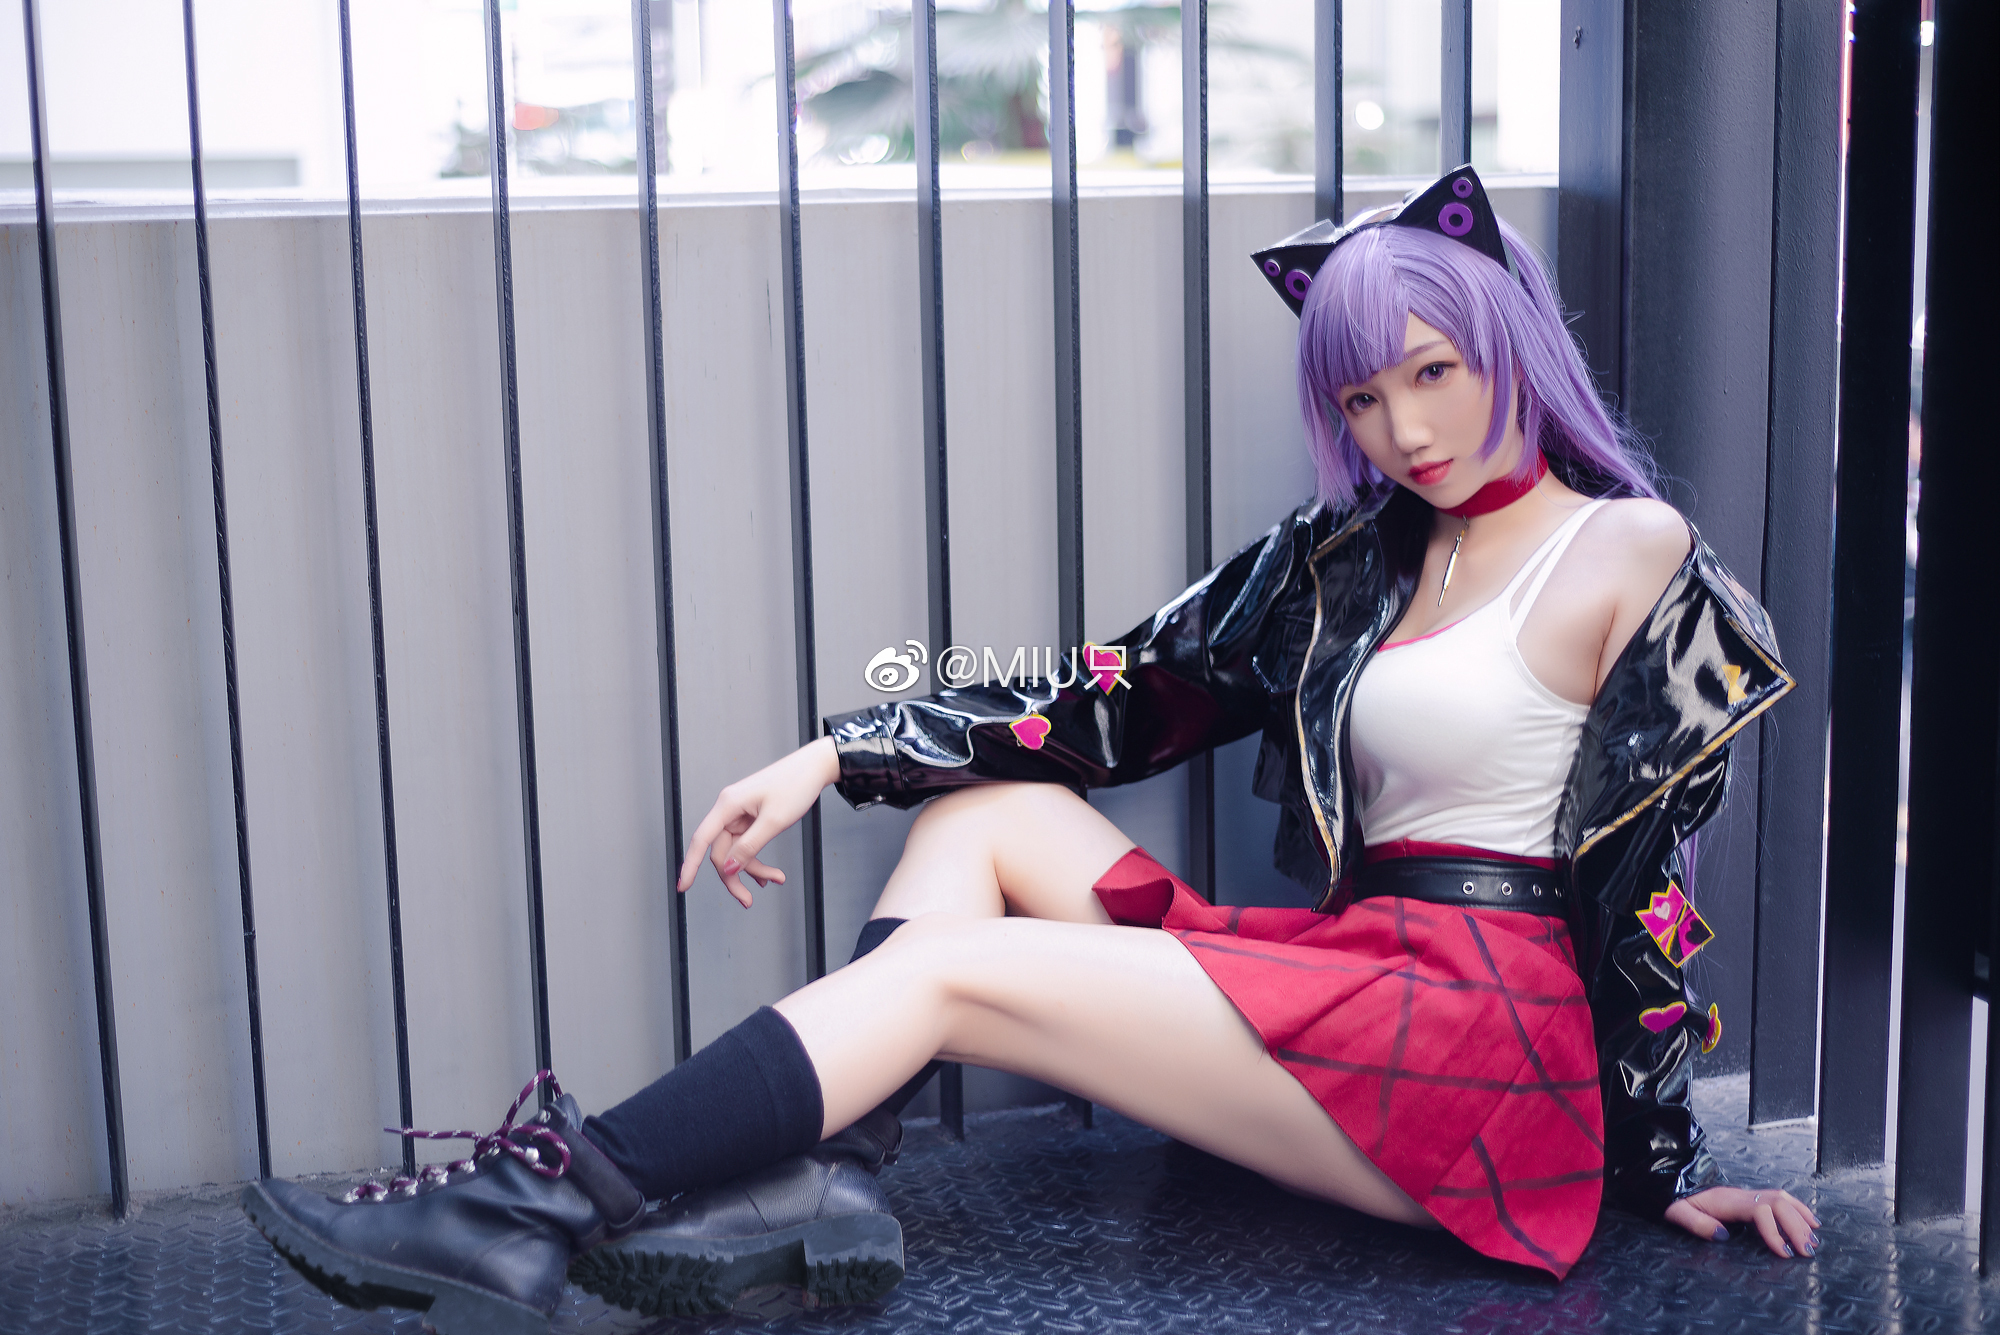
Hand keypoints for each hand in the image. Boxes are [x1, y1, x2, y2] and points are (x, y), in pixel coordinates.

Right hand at [677, 737, 840, 907]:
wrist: (815, 767)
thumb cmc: (795, 785)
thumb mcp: (774, 821)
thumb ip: (749, 847)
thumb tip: (727, 868)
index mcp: (728, 804)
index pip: (702, 840)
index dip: (690, 865)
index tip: (683, 887)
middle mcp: (730, 809)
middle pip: (721, 851)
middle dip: (735, 876)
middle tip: (748, 900)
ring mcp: (740, 813)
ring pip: (736, 851)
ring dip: (753, 869)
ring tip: (777, 879)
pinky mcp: (751, 817)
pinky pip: (747, 844)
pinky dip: (756, 859)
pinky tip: (770, 874)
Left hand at [1665, 1185, 1820, 1257]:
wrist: (1671, 1181)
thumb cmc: (1675, 1200)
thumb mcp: (1677, 1212)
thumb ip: (1697, 1223)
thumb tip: (1723, 1235)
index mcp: (1726, 1200)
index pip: (1760, 1210)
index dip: (1775, 1231)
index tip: (1785, 1253)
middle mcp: (1741, 1194)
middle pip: (1778, 1204)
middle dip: (1797, 1227)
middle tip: (1808, 1251)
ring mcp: (1746, 1193)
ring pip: (1782, 1198)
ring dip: (1801, 1218)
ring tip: (1814, 1239)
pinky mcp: (1748, 1197)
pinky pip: (1779, 1198)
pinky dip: (1797, 1209)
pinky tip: (1809, 1220)